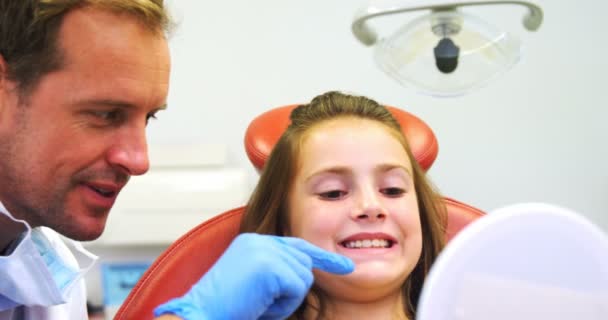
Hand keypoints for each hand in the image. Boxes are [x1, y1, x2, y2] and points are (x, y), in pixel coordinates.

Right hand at [153, 233, 353, 319]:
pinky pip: (297, 288)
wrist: (200, 315)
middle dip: (294, 288)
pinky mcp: (269, 265)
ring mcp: (264, 250)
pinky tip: (259, 306)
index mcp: (253, 242)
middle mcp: (259, 241)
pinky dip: (283, 306)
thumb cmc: (226, 307)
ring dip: (285, 301)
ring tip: (257, 304)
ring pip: (303, 277)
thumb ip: (275, 271)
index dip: (322, 257)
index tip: (345, 266)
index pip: (296, 245)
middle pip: (304, 261)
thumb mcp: (253, 283)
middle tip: (262, 302)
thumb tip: (305, 273)